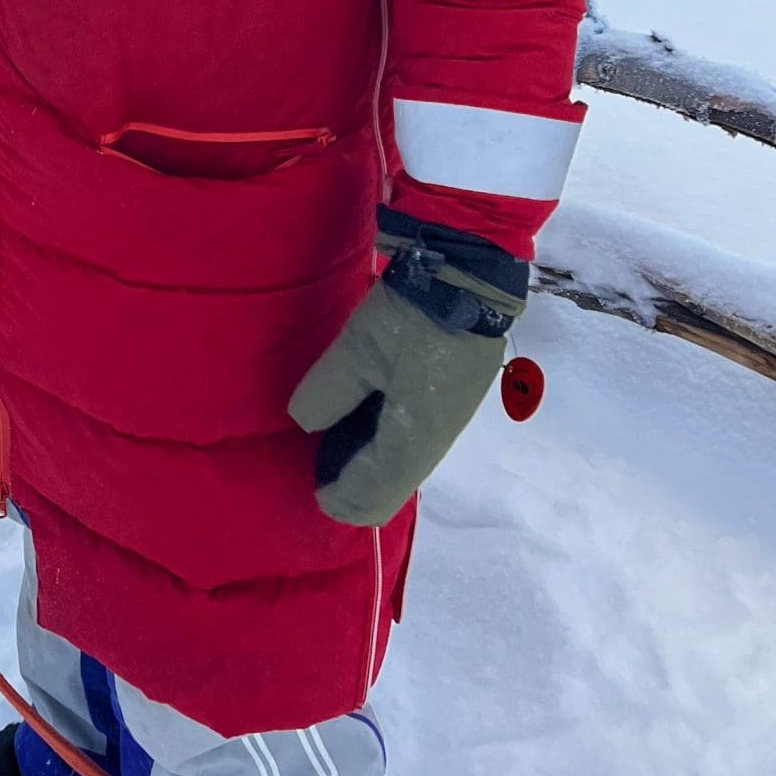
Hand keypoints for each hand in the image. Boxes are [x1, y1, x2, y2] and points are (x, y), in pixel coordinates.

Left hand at [287, 212, 527, 526]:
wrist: (470, 277)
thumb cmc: (411, 318)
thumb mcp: (358, 349)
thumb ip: (328, 392)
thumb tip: (305, 423)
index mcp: (413, 441)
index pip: (373, 497)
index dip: (339, 498)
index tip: (312, 484)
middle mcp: (436, 441)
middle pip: (391, 485)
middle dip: (354, 482)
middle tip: (319, 456)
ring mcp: (449, 420)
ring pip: (404, 462)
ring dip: (371, 458)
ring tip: (336, 430)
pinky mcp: (454, 398)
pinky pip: (415, 438)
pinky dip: (387, 438)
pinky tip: (365, 411)